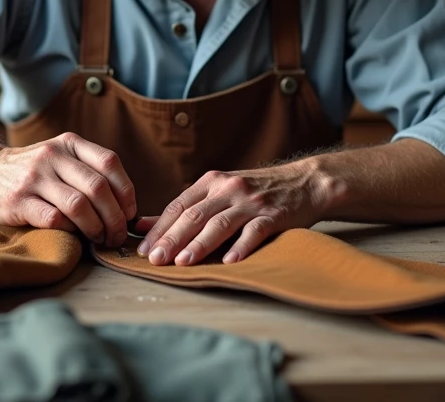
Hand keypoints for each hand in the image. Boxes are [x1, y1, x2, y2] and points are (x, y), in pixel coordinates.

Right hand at [0, 132, 136, 246]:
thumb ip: (88, 170)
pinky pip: (55, 219)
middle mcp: (53, 156)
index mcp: (69, 143)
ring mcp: (35, 178)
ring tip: (99, 238)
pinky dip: (70, 230)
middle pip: (98, 187)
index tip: (128, 213)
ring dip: (96, 227)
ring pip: (79, 205)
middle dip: (114, 217)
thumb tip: (125, 207)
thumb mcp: (60, 155)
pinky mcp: (19, 201)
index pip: (110, 162)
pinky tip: (73, 234)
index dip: (126, 192)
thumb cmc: (32, 170)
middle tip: (117, 235)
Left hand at [134, 163, 332, 265]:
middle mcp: (229, 189)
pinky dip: (241, 247)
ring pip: (220, 223)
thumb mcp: (218, 193)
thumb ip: (183, 210)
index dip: (160, 228)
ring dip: (200, 244)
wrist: (304, 183)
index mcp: (212, 182)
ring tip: (183, 262)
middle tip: (156, 260)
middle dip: (173, 238)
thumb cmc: (255, 192)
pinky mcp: (274, 216)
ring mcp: (252, 202)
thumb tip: (140, 226)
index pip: (179, 206)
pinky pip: (255, 231)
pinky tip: (229, 263)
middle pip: (195, 215)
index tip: (144, 250)